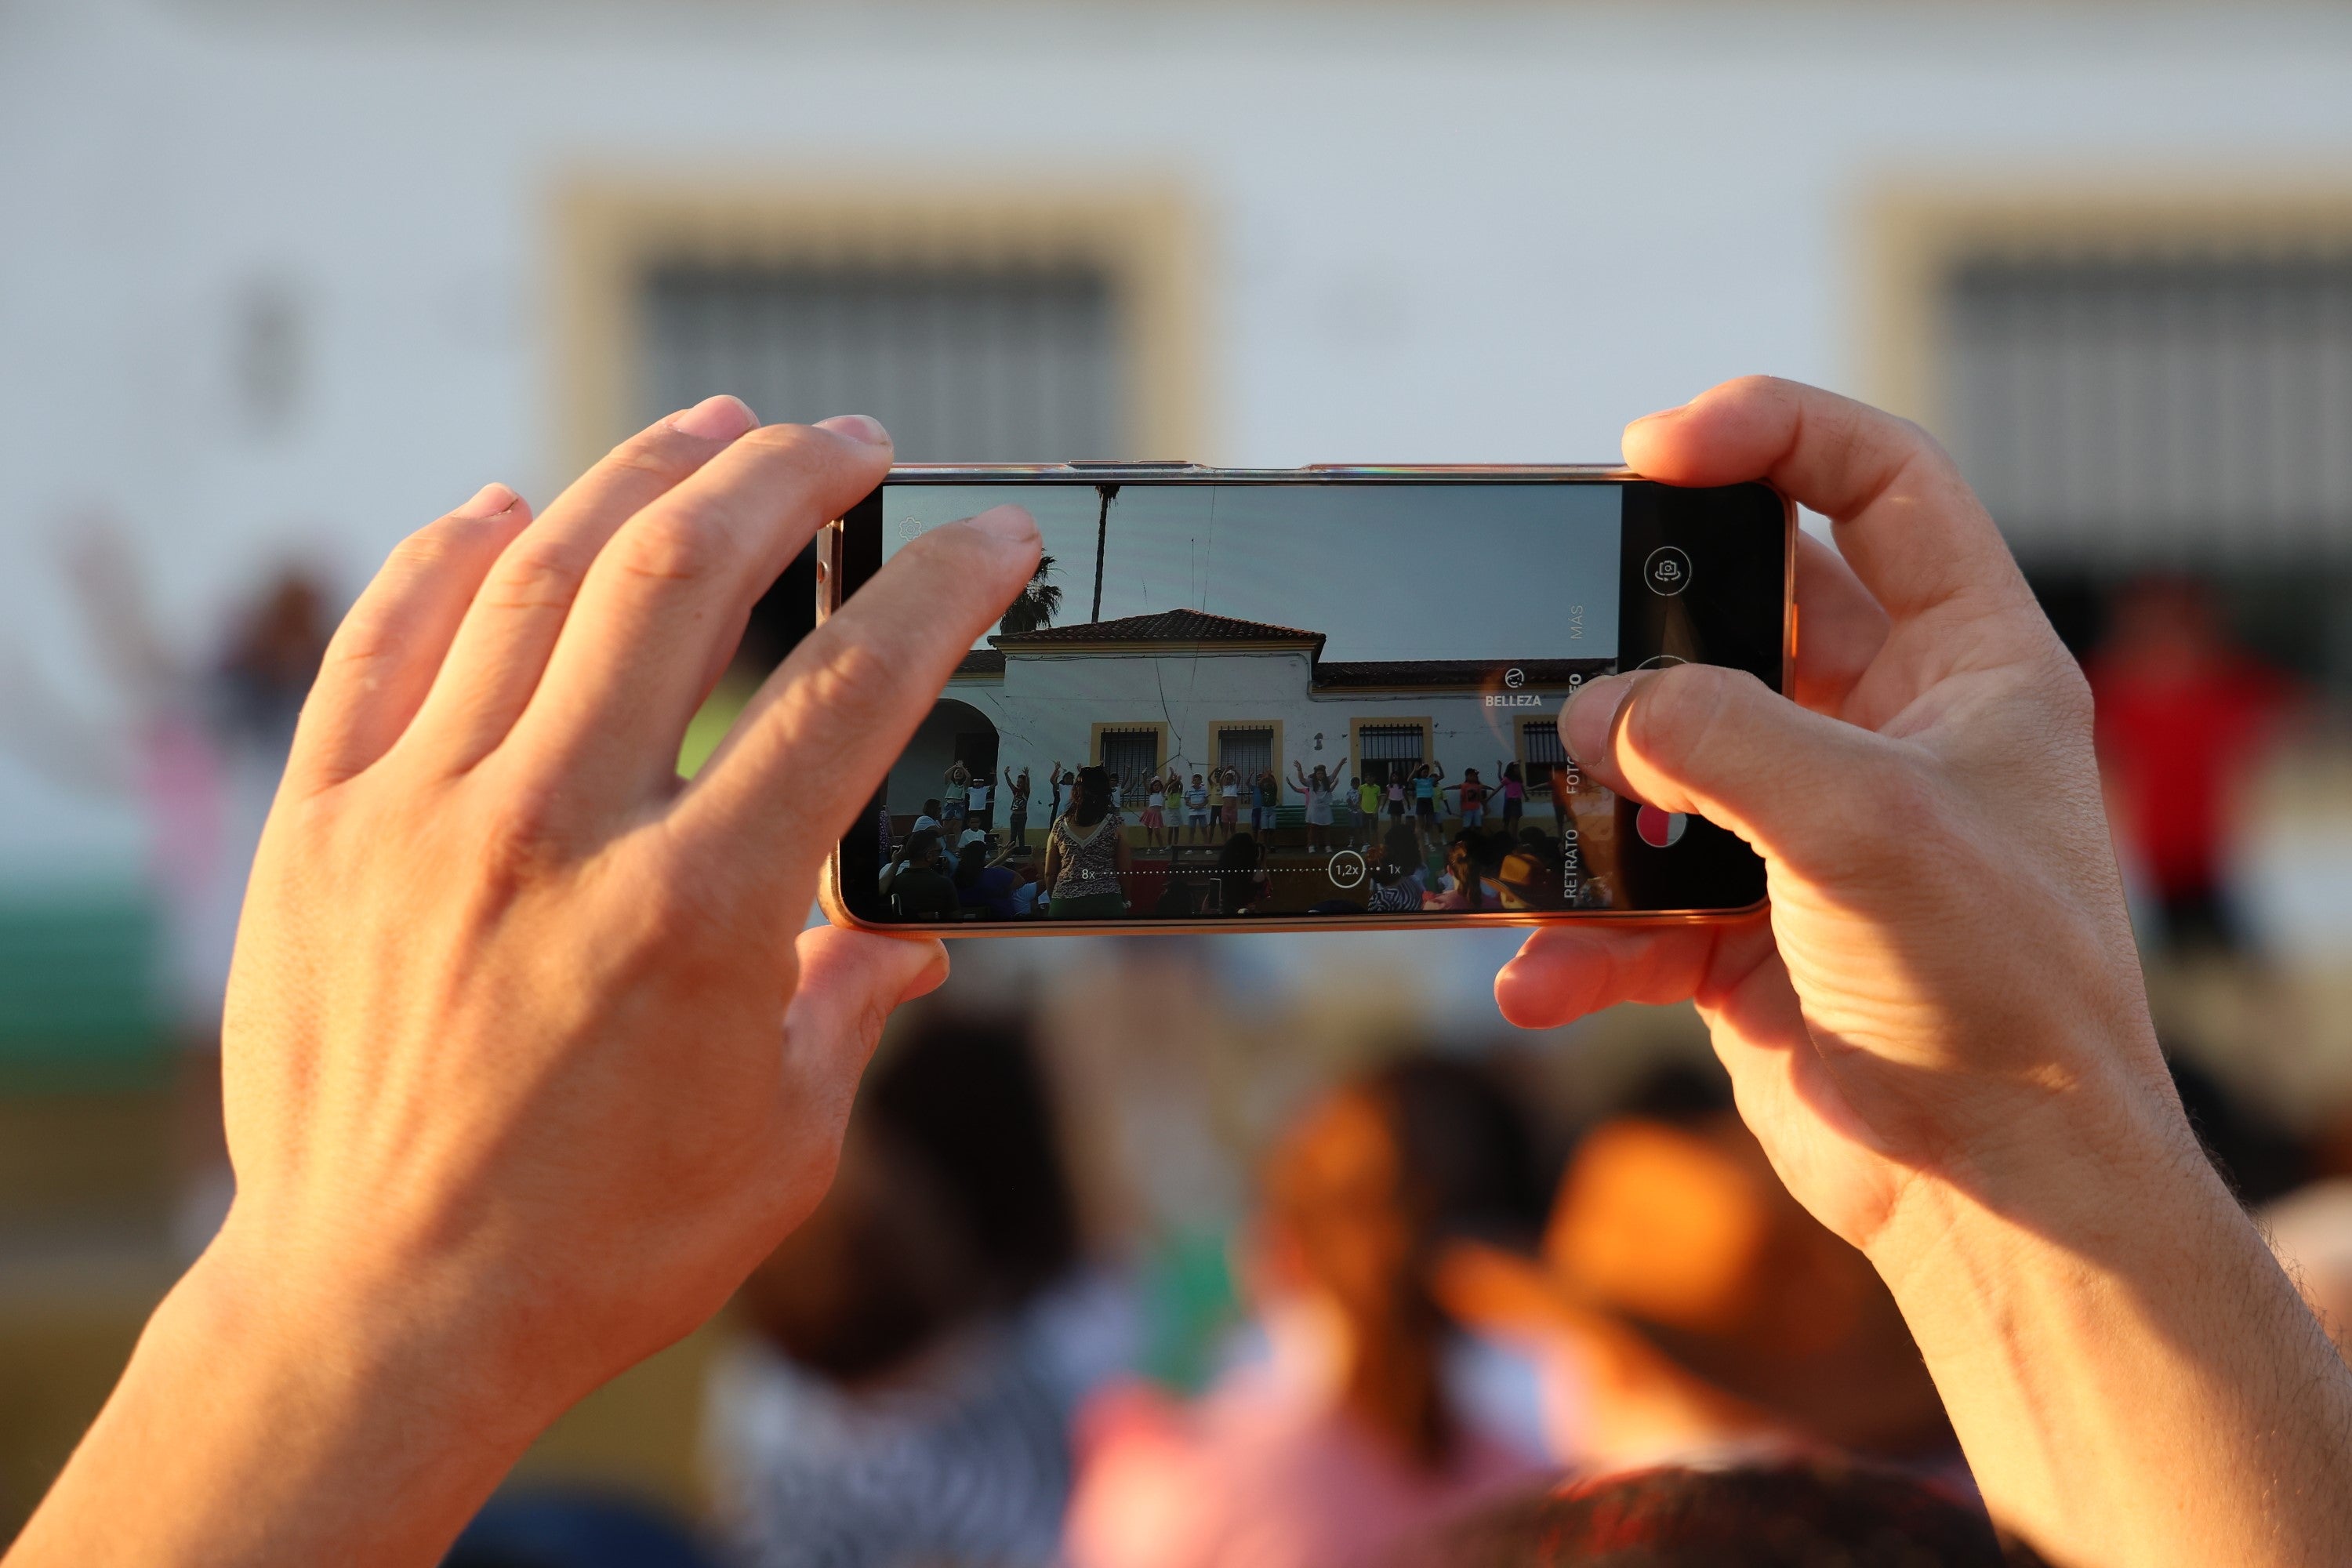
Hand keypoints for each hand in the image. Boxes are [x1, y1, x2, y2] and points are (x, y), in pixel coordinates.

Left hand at [9, 399, 1039, 1566]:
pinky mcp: (320, 827)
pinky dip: (446, 553)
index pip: (847, 690)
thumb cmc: (599, 1246)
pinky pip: (382, 641)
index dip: (940, 589)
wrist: (380, 1316)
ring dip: (642, 475)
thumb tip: (913, 935)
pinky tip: (506, 505)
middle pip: (684, 577)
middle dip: (790, 475)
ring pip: (539, 575)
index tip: (994, 539)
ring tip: (716, 428)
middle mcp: (554, 836)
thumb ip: (852, 1007)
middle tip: (854, 442)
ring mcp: (421, 817)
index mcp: (695, 915)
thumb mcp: (782, 1142)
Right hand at [1498, 375, 2170, 1248]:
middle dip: (1640, 615)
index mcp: (1965, 665)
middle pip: (1740, 613)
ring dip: (1588, 791)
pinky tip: (1538, 972)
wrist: (1992, 1193)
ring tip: (1532, 802)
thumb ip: (1719, 738)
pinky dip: (1576, 933)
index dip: (1774, 433)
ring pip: (1663, 757)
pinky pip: (1629, 899)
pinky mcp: (1739, 928)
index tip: (1657, 448)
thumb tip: (1592, 712)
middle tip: (1550, 599)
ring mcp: (1804, 830)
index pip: (1880, 484)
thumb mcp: (1864, 824)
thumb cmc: (1996, 996)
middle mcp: (1884, 732)